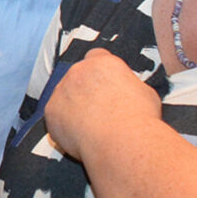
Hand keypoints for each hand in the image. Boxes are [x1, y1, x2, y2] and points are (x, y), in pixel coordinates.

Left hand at [42, 49, 160, 161]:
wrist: (122, 141)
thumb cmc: (140, 118)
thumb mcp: (145, 93)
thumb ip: (128, 86)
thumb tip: (126, 92)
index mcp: (103, 62)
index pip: (96, 56)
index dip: (100, 71)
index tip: (104, 83)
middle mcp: (79, 71)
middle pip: (77, 75)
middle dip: (84, 89)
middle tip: (97, 109)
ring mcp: (62, 89)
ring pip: (64, 94)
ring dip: (72, 105)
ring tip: (89, 126)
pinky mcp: (51, 111)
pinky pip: (55, 115)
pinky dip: (63, 123)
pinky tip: (78, 135)